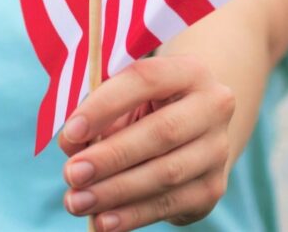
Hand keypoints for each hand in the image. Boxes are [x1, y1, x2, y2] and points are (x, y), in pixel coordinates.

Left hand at [58, 54, 234, 230]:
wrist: (196, 128)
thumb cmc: (150, 107)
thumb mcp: (127, 99)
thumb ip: (99, 117)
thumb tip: (70, 146)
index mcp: (189, 71)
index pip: (146, 79)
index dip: (106, 105)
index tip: (71, 131)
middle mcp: (213, 106)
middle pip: (162, 132)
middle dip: (111, 156)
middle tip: (71, 174)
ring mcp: (217, 149)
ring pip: (166, 174)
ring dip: (116, 191)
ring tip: (77, 201)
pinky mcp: (212, 187)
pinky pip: (170, 205)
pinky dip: (133, 215)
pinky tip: (103, 221)